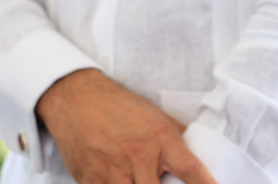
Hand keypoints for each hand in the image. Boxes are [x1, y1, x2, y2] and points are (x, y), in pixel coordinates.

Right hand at [36, 69, 216, 183]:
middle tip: (165, 182)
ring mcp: (113, 173)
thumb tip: (199, 154)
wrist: (78, 101)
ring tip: (142, 179)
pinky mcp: (91, 182)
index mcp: (160, 138)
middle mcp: (138, 157)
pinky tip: (123, 181)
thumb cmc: (120, 107)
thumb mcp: (156, 116)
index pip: (190, 169)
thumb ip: (177, 138)